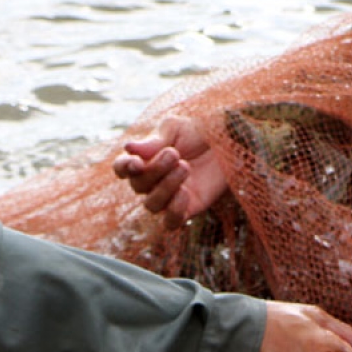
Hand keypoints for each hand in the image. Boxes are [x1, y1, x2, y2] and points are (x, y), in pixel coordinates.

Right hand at [112, 115, 229, 227]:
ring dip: (165, 187)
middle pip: (138, 186)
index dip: (123, 168)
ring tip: (185, 167)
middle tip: (175, 154)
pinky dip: (174, 211)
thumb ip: (153, 140)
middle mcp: (152, 181)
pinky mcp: (187, 209)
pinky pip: (170, 222)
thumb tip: (128, 147)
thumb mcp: (176, 129)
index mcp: (145, 159)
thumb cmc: (199, 132)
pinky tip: (185, 192)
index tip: (135, 162)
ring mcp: (168, 197)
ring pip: (151, 205)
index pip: (122, 168)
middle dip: (155, 170)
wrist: (229, 142)